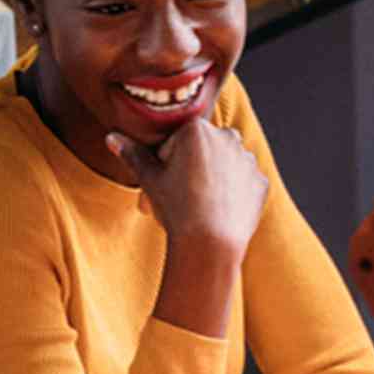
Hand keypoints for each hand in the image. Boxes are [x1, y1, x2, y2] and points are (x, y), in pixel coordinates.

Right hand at [107, 118, 267, 261]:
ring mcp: (248, 160)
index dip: (166, 164)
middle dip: (192, 168)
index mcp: (197, 129)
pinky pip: (243, 184)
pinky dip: (233, 194)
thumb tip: (112, 137)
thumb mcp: (149, 180)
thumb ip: (132, 154)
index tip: (166, 183)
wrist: (210, 244)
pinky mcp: (260, 183)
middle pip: (203, 150)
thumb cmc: (177, 209)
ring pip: (225, 165)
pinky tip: (219, 211)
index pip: (176, 141)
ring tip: (200, 206)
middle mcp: (228, 137)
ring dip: (214, 179)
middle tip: (181, 197)